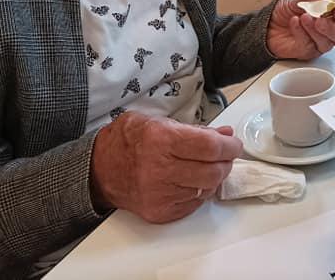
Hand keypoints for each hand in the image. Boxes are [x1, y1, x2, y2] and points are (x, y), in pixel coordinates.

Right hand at [90, 112, 241, 223]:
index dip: (230, 146)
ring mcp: (159, 194)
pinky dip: (199, 192)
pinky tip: (190, 180)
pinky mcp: (159, 212)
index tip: (235, 145)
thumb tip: (224, 136)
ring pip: (206, 189)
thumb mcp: (159, 122)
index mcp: (160, 140)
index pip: (210, 147)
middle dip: (225, 162)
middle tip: (224, 156)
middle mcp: (159, 169)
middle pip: (213, 171)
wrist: (99, 170)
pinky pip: (194, 204)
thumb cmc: (128, 142)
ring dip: (213, 177)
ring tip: (205, 166)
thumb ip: (195, 129)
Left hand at [266, 0, 334, 59]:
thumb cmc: (285, 13)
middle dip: (332, 28)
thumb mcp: (295, 1)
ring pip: (326, 43)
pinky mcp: (306, 52)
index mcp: (329, 16)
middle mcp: (326, 32)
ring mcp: (317, 43)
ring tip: (304, 18)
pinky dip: (301, 33)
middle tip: (320, 20)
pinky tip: (294, 22)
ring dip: (315, 31)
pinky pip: (307, 45)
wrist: (268, 25)